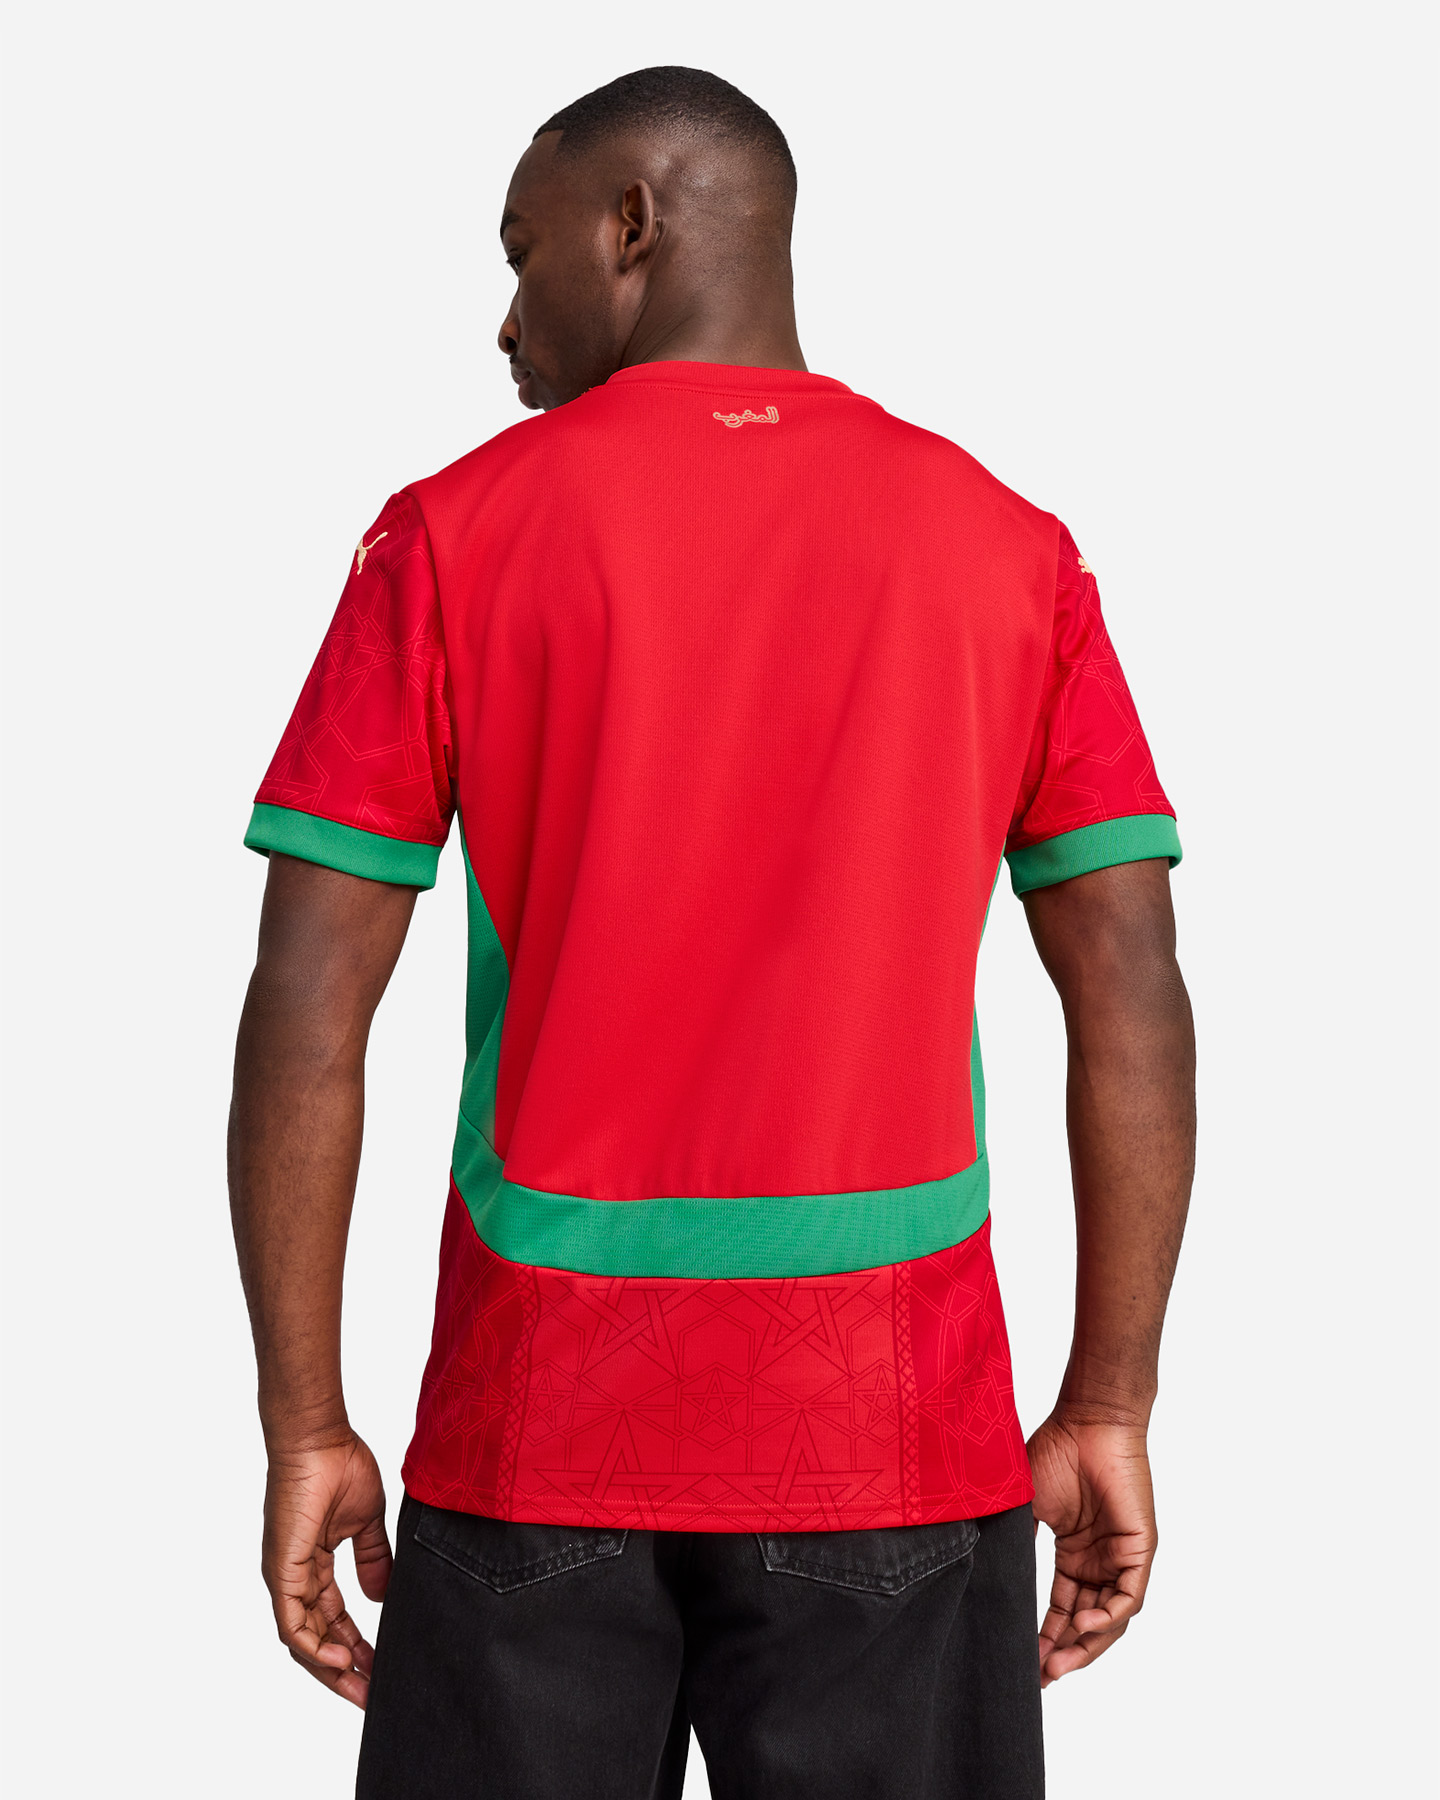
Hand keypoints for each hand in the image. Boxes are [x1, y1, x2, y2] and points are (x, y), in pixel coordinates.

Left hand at [261, 1432, 392, 1708]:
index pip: (333, 1620)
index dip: (356, 1647)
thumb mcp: (366, 1521)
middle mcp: (295, 1577)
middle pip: (316, 1639)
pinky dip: (315, 1647)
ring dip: (331, 1668)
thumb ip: (373, 1558)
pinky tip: (342, 1660)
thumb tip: (380, 1596)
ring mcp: (286, 1577)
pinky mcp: (282, 1572)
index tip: (380, 1668)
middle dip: (344, 1671)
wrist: (319, 1439)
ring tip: (361, 1687)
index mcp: (313, 1565)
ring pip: (303, 1640)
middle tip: (371, 1695)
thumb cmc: (340, 1465)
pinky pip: (293, 1624)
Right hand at [1026, 1410, 1156, 1686]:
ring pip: (1109, 1617)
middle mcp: (1098, 1561)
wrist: (1087, 1421)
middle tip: (1041, 1676)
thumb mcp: (1025, 1507)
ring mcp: (1121, 1557)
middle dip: (1065, 1652)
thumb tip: (985, 1576)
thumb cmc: (1055, 1451)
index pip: (1061, 1608)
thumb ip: (1014, 1542)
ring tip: (1059, 1663)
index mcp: (1073, 1553)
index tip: (1027, 1664)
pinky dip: (1108, 1616)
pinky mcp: (1139, 1550)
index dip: (1046, 1638)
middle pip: (1085, 1621)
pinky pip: (1129, 1597)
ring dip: (1086, 1643)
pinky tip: (1084, 1624)